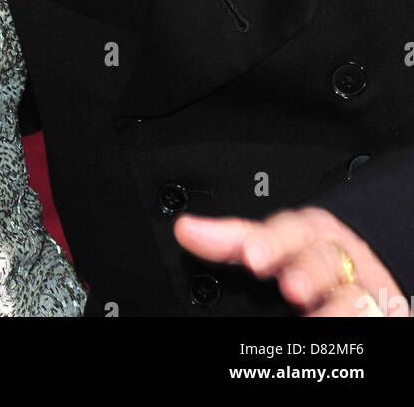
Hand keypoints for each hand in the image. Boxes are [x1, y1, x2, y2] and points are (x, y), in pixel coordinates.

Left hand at [174, 206, 408, 315]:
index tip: (252, 254)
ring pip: (351, 294)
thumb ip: (228, 240)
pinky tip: (333, 334)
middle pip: (323, 259)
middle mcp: (334, 258)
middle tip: (290, 287)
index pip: (289, 229)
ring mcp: (357, 289)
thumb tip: (186, 230)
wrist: (367, 274)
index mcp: (306, 232)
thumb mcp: (272, 242)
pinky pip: (369, 319)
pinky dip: (353, 325)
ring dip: (334, 306)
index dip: (271, 241)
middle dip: (307, 270)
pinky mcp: (377, 315)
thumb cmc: (309, 256)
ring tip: (313, 318)